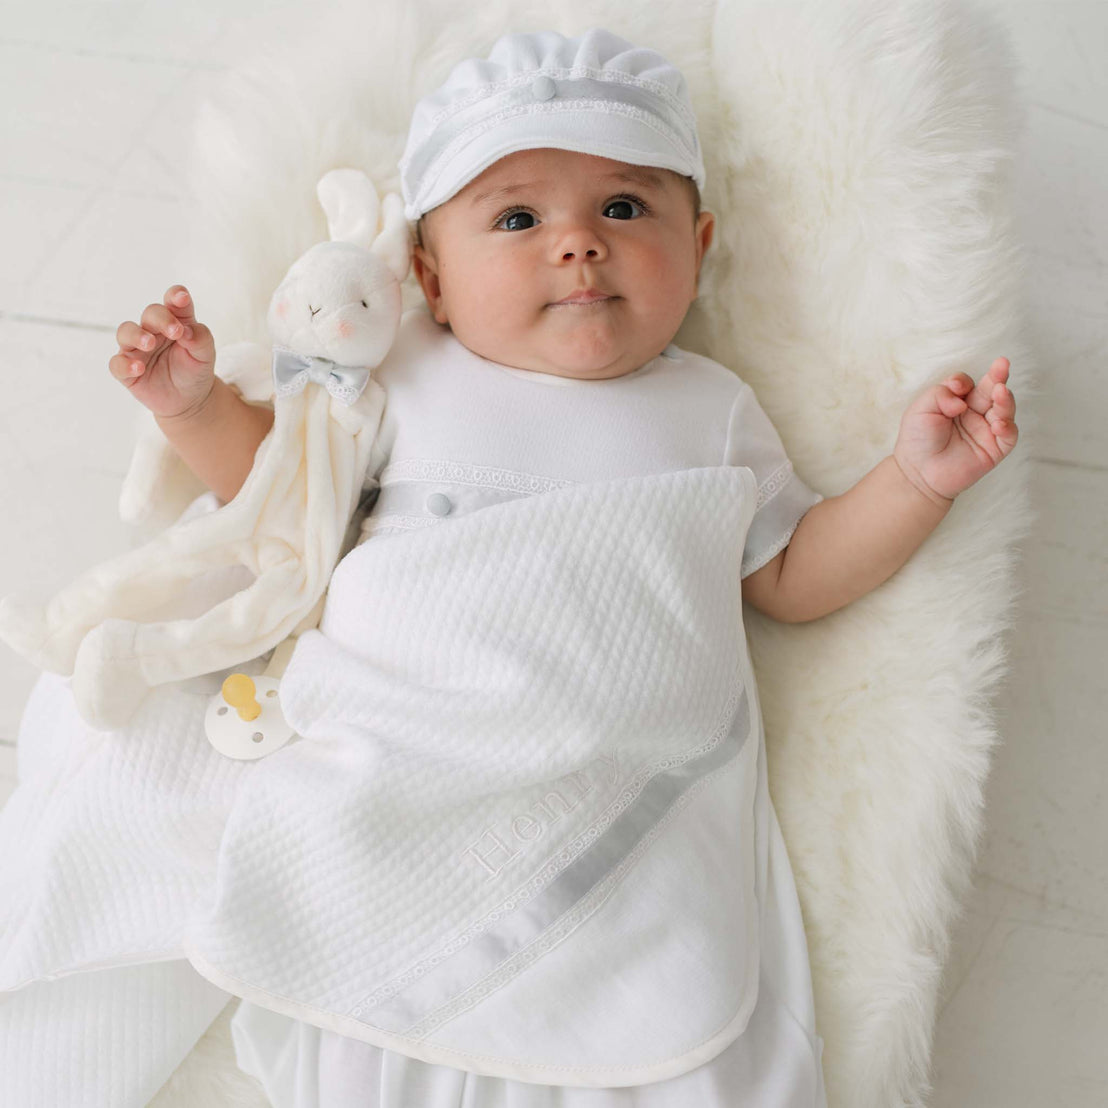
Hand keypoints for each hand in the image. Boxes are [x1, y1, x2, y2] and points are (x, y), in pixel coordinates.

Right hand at [110, 285, 217, 420]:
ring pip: (126, 332)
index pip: (173, 302)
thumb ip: (201, 338)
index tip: (182, 298)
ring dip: (137, 335)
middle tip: (175, 331)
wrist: (190, 400)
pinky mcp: (127, 370)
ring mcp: (136, 349)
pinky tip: (139, 368)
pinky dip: (125, 364)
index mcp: (175, 321)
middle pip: (150, 314)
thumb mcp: (205, 354)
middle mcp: (152, 330)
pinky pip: (117, 364)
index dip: (175, 296)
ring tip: (149, 343)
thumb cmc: (195, 370)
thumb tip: (186, 330)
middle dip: (161, 318)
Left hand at [892, 357, 1018, 505]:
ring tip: (1000, 392)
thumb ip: (940, 394)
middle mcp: (974, 413)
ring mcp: (986, 430)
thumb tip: (962, 401)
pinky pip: (1009, 434)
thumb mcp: (921, 409)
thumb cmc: (917, 440)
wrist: (917, 473)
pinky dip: (1007, 426)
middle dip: (998, 377)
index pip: (968, 384)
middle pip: (991, 390)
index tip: (957, 387)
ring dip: (1005, 399)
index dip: (964, 382)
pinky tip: (998, 423)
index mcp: (957, 401)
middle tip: (1002, 364)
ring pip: (1004, 409)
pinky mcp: (995, 449)